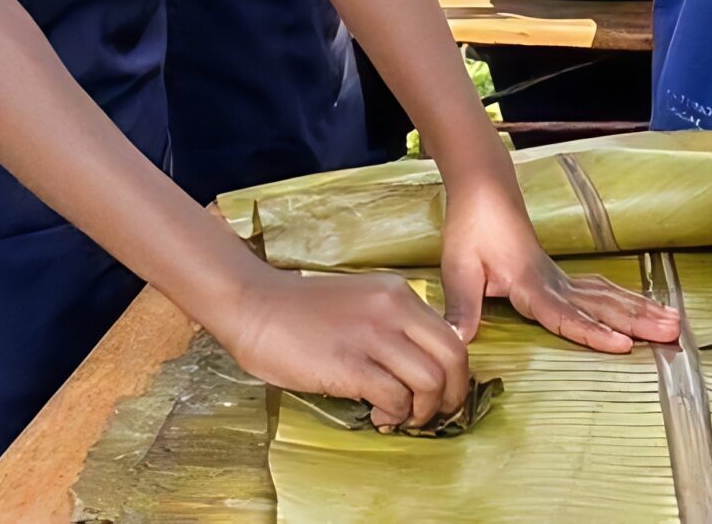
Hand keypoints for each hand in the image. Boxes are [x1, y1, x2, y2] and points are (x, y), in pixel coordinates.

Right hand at [216, 268, 470, 430]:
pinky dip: (394, 414)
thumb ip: (394, 324)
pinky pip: (394, 397)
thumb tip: (422, 366)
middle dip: (452, 396)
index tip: (444, 393)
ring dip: (422, 410)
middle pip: (452, 359)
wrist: (255, 306)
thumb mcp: (362, 302)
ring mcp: (372, 336)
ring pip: (430, 381)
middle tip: (435, 414)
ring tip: (401, 417)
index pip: (452, 337)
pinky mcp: (349, 364)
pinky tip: (378, 415)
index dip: (456, 374)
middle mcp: (393, 309)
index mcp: (399, 294)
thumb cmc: (303, 312)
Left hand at [439, 181, 681, 351]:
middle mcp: (552, 281)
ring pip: (607, 295)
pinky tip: (644, 307)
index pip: (566, 315)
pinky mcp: (558, 274)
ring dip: (641, 309)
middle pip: (601, 305)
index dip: (594, 332)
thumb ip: (462, 307)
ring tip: (674, 322)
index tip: (623, 346)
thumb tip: (458, 343)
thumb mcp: (459, 268)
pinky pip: (599, 288)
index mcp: (530, 284)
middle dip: (638, 321)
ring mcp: (559, 277)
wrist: (484, 189)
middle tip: (673, 332)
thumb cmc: (471, 227)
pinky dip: (625, 298)